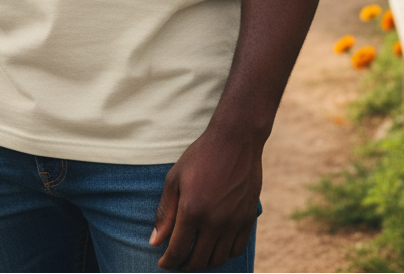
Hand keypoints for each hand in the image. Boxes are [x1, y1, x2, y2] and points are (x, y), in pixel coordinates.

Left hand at [150, 126, 262, 270]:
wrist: (235, 140)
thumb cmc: (200, 156)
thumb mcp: (175, 179)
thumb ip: (165, 212)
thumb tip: (155, 242)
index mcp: (192, 210)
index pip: (178, 251)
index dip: (168, 262)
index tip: (163, 263)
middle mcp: (214, 221)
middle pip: (198, 260)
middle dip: (184, 265)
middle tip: (177, 260)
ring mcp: (234, 221)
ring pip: (218, 259)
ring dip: (204, 262)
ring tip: (194, 255)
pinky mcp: (248, 218)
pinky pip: (236, 249)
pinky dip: (223, 254)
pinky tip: (214, 247)